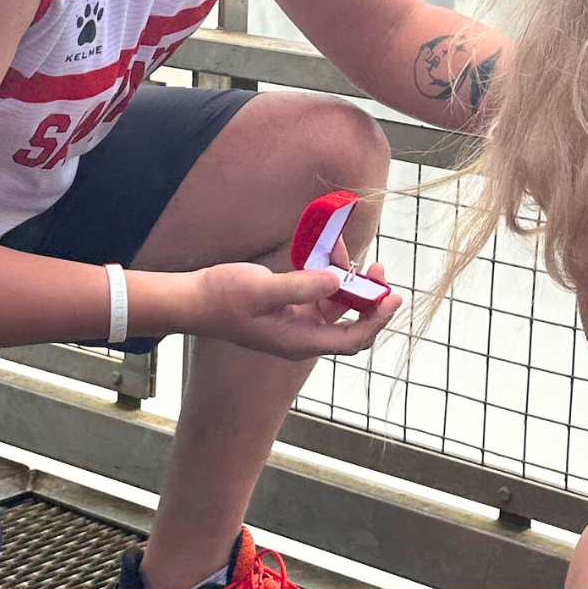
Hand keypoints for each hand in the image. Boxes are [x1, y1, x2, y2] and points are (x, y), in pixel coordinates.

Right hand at [187, 261, 400, 359]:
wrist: (194, 300)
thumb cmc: (223, 297)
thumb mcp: (261, 288)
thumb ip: (300, 285)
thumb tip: (337, 280)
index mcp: (300, 341)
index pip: (351, 339)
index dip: (376, 321)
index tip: (392, 298)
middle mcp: (303, 336)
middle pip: (350, 323)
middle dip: (369, 298)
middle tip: (378, 269)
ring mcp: (297, 322)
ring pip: (336, 303)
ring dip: (346, 278)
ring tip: (345, 247)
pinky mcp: (290, 307)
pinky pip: (319, 292)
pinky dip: (327, 273)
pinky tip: (327, 249)